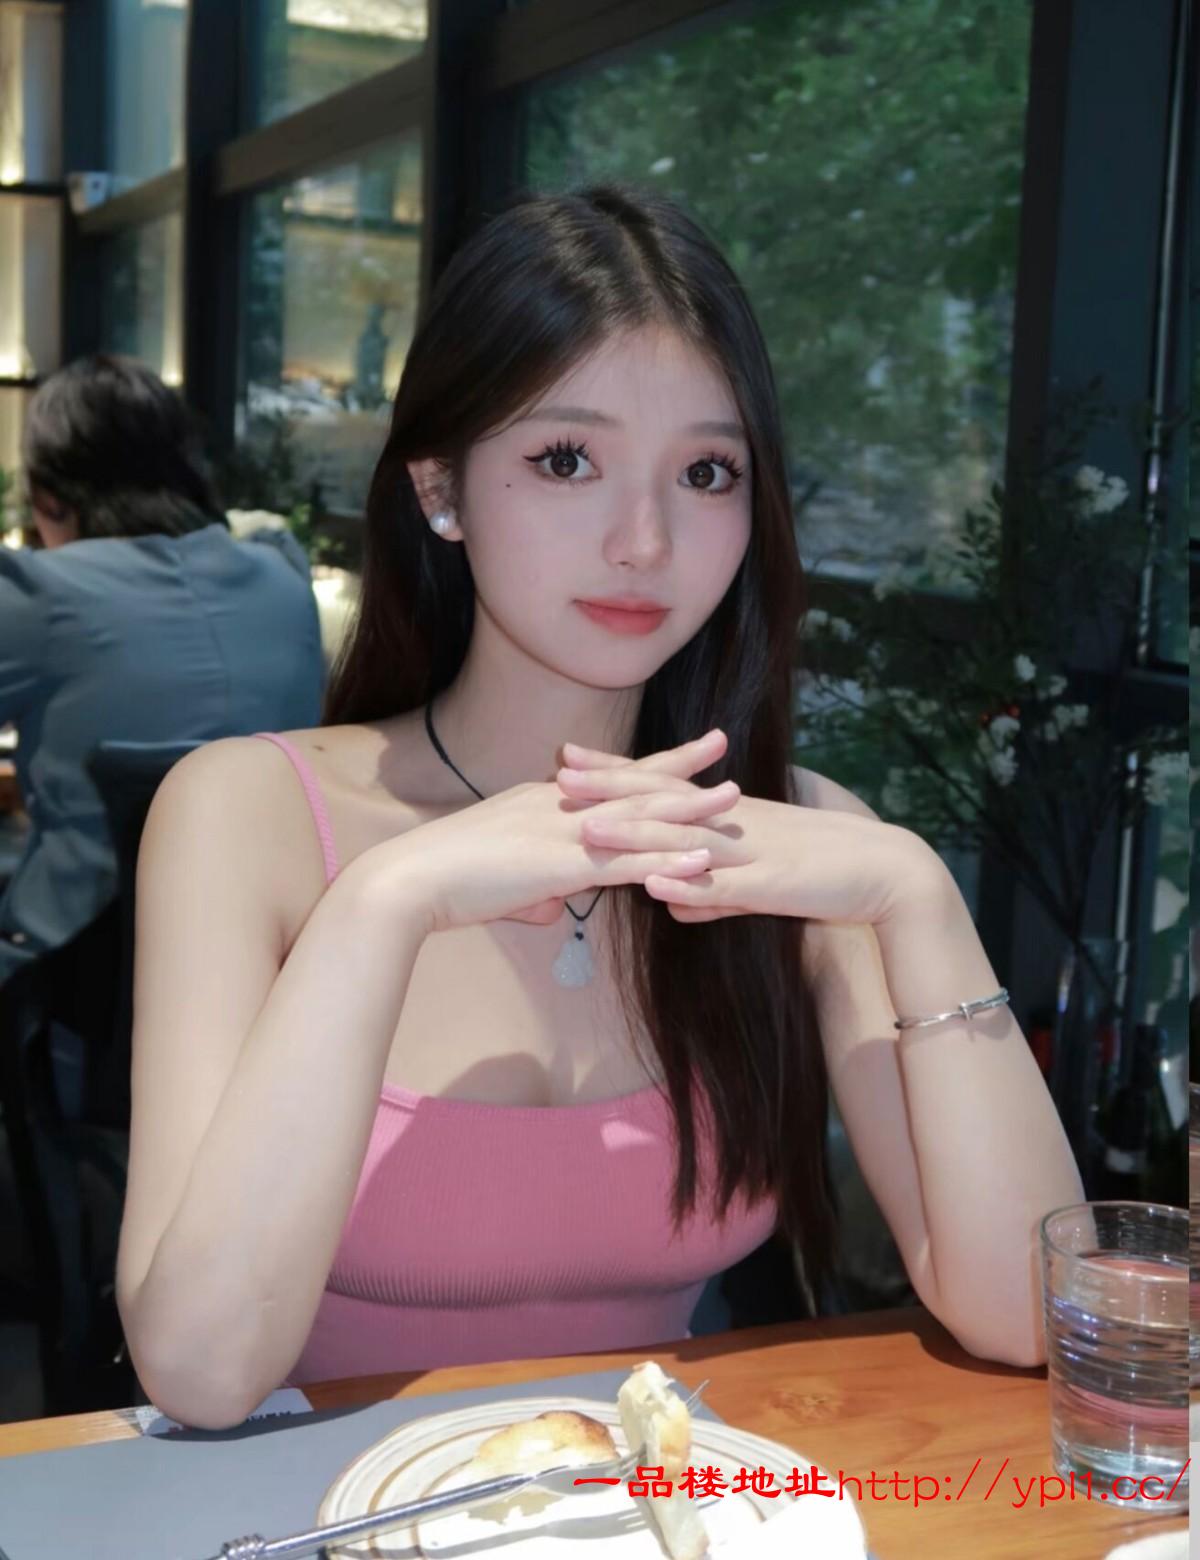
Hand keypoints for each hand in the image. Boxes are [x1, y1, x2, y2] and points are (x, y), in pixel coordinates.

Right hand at [373, 730, 741, 934]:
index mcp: (541, 804)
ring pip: (639, 818)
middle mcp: (556, 806)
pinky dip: (669, 861)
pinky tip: (702, 860)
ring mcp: (563, 832)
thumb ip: (535, 892)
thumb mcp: (500, 885)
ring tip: (732, 799)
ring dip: (689, 810)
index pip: (605, 779)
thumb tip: (553, 907)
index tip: (674, 748)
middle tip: (721, 742)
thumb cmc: (442, 883)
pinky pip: (628, 861)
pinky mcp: (564, 864)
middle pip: (630, 783)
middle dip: (680, 764)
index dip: (643, 764)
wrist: (409, 882)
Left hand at [558, 738, 943, 925]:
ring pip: (683, 841)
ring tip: (588, 830)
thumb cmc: (823, 871)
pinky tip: (655, 887)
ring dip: (635, 834)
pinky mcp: (772, 885)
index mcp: (728, 815)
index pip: (661, 785)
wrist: (886, 872)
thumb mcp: (758, 881)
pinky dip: (689, 885)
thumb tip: (671, 904)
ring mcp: (750, 852)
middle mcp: (733, 823)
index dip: (615, 774)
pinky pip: (724, 886)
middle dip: (610, 789)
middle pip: (662, 801)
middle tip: (560, 776)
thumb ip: (714, 891)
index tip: (569, 759)